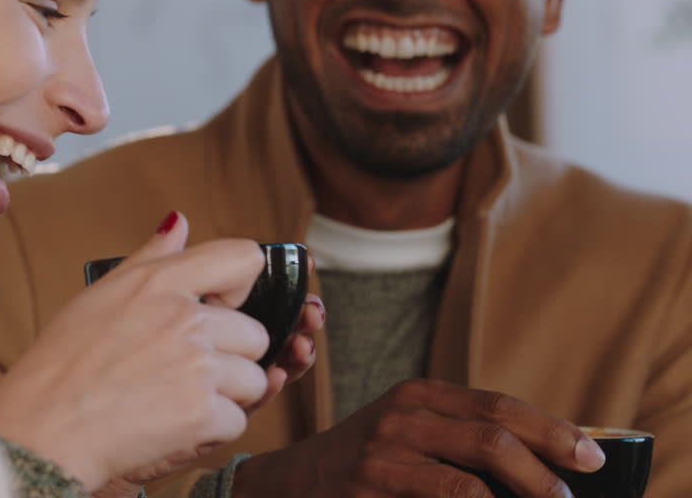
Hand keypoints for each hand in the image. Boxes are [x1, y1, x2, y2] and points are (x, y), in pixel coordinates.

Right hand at [0, 211, 272, 491]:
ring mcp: (197, 365)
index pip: (243, 258)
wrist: (41, 429)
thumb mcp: (101, 294)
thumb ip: (151, 257)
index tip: (218, 307)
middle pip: (254, 334)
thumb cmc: (62, 365)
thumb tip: (180, 222)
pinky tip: (170, 427)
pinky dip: (210, 432)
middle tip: (181, 373)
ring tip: (173, 402)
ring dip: (224, 398)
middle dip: (230, 357)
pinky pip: (236, 421)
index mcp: (160, 282)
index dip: (240, 286)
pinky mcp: (202, 413)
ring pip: (251, 381)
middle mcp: (185, 317)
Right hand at [232, 379, 605, 497]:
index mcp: (417, 395)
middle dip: (545, 473)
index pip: (498, 406)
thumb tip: (544, 463)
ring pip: (470, 484)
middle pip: (493, 438)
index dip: (553, 431)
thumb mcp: (407, 433)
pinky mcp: (370, 492)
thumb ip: (460, 438)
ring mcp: (383, 458)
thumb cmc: (362, 463)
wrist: (289, 484)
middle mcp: (401, 418)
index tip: (593, 458)